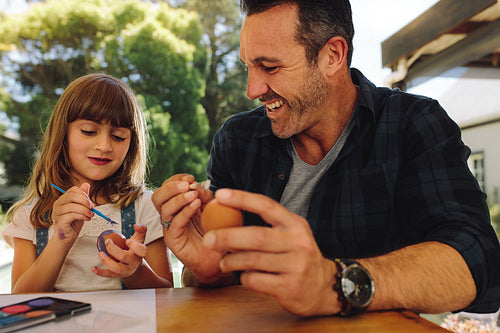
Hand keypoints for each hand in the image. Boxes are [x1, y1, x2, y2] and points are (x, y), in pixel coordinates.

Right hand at [51, 183, 93, 244]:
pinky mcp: (59, 221)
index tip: (90, 202)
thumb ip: (83, 198)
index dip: (84, 195)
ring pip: (72, 206)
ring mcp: (56, 213)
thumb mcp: (81, 209)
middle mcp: (58, 205)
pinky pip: (71, 215)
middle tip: (92, 207)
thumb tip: (86, 184)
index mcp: (63, 200)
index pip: (73, 190)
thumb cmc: (73, 224)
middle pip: (71, 196)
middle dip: (85, 201)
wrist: (67, 238)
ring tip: (90, 215)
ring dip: (85, 211)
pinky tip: (86, 219)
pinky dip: (82, 216)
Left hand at [93, 224, 147, 277]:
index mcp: (139, 253)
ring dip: (107, 261)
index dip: (135, 246)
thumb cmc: (134, 250)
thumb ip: (141, 230)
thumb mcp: (139, 240)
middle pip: (125, 257)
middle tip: (107, 242)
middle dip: (114, 249)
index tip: (127, 240)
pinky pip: (109, 275)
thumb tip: (136, 225)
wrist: (133, 265)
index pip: (141, 250)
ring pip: (117, 268)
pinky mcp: (117, 274)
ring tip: (100, 254)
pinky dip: (101, 272)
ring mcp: (125, 269)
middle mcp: (133, 262)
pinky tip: (94, 268)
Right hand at [151, 174, 225, 283]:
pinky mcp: (173, 240)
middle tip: (186, 184)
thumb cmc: (214, 231)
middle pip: (158, 197)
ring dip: (178, 199)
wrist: (217, 256)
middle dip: (170, 187)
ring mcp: (170, 228)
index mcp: (176, 206)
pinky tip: (196, 205)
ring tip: (193, 195)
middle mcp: (170, 216)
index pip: (166, 187)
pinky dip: (185, 212)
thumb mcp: (212, 209)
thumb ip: (205, 196)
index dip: (175, 180)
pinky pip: (175, 223)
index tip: (190, 177)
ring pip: (164, 209)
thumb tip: (196, 184)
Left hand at [202, 189, 339, 315]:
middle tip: (208, 239)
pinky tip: (243, 276)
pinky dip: (244, 277)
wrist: (324, 288)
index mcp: (295, 225)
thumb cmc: (297, 257)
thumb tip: (228, 214)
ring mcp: (295, 266)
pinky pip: (255, 280)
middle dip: (228, 236)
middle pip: (256, 236)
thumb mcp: (291, 235)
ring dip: (231, 261)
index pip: (267, 206)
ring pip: (252, 260)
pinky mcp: (289, 288)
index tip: (220, 195)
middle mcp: (297, 243)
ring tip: (223, 262)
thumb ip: (267, 226)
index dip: (242, 198)